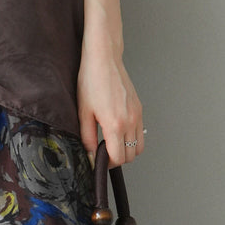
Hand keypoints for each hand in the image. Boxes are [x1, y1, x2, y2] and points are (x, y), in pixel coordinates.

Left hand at [76, 25, 144, 166]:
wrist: (104, 60)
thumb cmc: (92, 81)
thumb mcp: (83, 112)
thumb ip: (87, 137)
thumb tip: (90, 154)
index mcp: (115, 124)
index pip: (118, 157)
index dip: (107, 164)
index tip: (99, 161)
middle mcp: (130, 121)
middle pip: (131, 156)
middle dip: (118, 159)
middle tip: (104, 153)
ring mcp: (137, 115)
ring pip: (139, 146)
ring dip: (127, 150)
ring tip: (112, 144)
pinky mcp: (139, 109)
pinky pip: (140, 132)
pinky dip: (132, 139)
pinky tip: (118, 132)